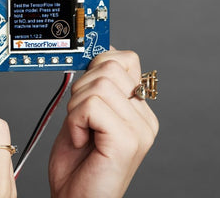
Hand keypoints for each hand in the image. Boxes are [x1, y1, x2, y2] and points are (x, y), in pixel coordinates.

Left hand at [48, 49, 158, 197]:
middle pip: (110, 66)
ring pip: (99, 83)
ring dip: (75, 106)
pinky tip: (80, 139)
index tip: (82, 83)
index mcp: (137, 109)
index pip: (124, 59)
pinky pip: (92, 105)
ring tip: (80, 130)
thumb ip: (93, 87)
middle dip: (81, 86)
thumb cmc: (76, 165)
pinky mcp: (128, 140)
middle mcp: (144, 118)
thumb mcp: (82, 115)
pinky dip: (75, 120)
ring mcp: (140, 129)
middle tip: (79, 117)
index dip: (96, 64)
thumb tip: (95, 54)